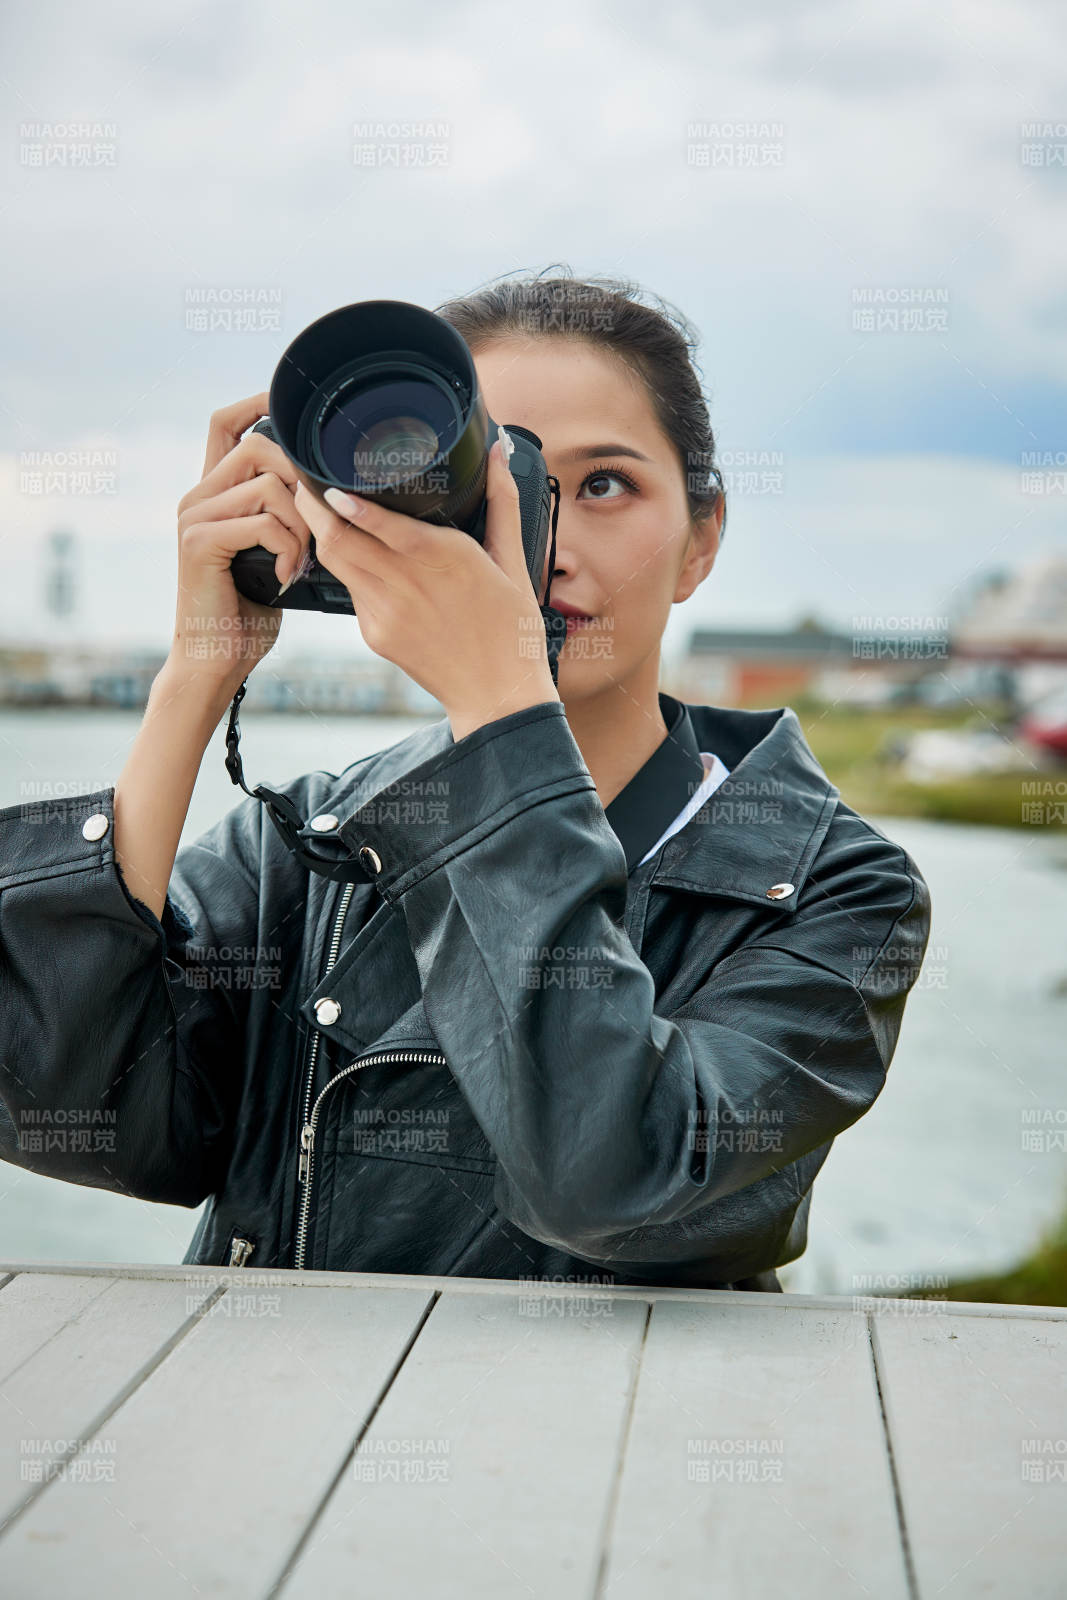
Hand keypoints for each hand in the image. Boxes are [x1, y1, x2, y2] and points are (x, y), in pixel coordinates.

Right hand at [170, 392, 312, 693]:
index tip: (291, 403)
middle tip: (314, 530)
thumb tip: (327, 494)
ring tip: (299, 563)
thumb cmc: (248, 614)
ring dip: (301, 526)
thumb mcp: (274, 554)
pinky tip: (284, 578)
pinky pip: (265, 522)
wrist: (215, 661)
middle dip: (301, 482)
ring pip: (269, 485)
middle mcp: (197, 496)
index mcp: (212, 493)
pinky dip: (288, 550)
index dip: (257, 402)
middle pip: (259, 446)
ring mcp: (195, 516)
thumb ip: (285, 517)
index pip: (226, 423)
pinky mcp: (200, 541)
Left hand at [295, 436, 560, 739]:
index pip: (377, 523)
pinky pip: (352, 591)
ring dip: (321, 534)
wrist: (498, 696)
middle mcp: (408, 584)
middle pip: (338, 540)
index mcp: (444, 558)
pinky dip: (349, 568)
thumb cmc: (512, 629)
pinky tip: (354, 555)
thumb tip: (497, 450)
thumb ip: (502, 502)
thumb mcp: (514, 562)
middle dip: (313, 508)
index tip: (325, 479)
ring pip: (335, 563)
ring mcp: (386, 612)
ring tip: (315, 507)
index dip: (343, 502)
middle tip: (304, 481)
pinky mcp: (376, 635)